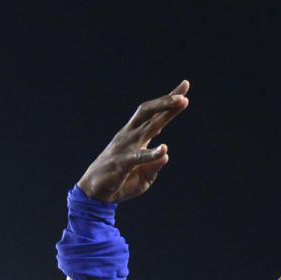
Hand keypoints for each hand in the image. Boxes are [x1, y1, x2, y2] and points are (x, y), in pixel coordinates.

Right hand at [77, 80, 189, 202]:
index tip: (185, 85)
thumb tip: (165, 155)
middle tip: (183, 96)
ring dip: (164, 114)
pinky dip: (151, 153)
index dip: (169, 100)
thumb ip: (154, 165)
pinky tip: (164, 149)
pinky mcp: (121, 163)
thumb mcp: (144, 176)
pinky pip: (138, 156)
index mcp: (136, 137)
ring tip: (180, 104)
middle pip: (149, 113)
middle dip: (166, 102)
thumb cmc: (121, 181)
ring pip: (146, 126)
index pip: (155, 115)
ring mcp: (125, 147)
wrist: (95, 194)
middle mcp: (130, 137)